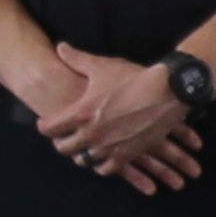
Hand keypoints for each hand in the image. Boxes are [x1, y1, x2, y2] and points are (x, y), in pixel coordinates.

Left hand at [48, 46, 202, 191]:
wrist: (170, 90)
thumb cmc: (134, 77)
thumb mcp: (103, 66)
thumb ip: (77, 59)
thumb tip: (59, 47)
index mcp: (80, 113)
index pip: (48, 128)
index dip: (45, 126)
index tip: (48, 123)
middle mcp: (91, 134)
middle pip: (63, 148)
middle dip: (61, 142)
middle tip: (66, 136)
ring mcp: (109, 146)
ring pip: (83, 160)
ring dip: (82, 154)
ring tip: (85, 147)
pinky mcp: (127, 154)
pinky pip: (106, 169)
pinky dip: (102, 164)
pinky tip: (104, 156)